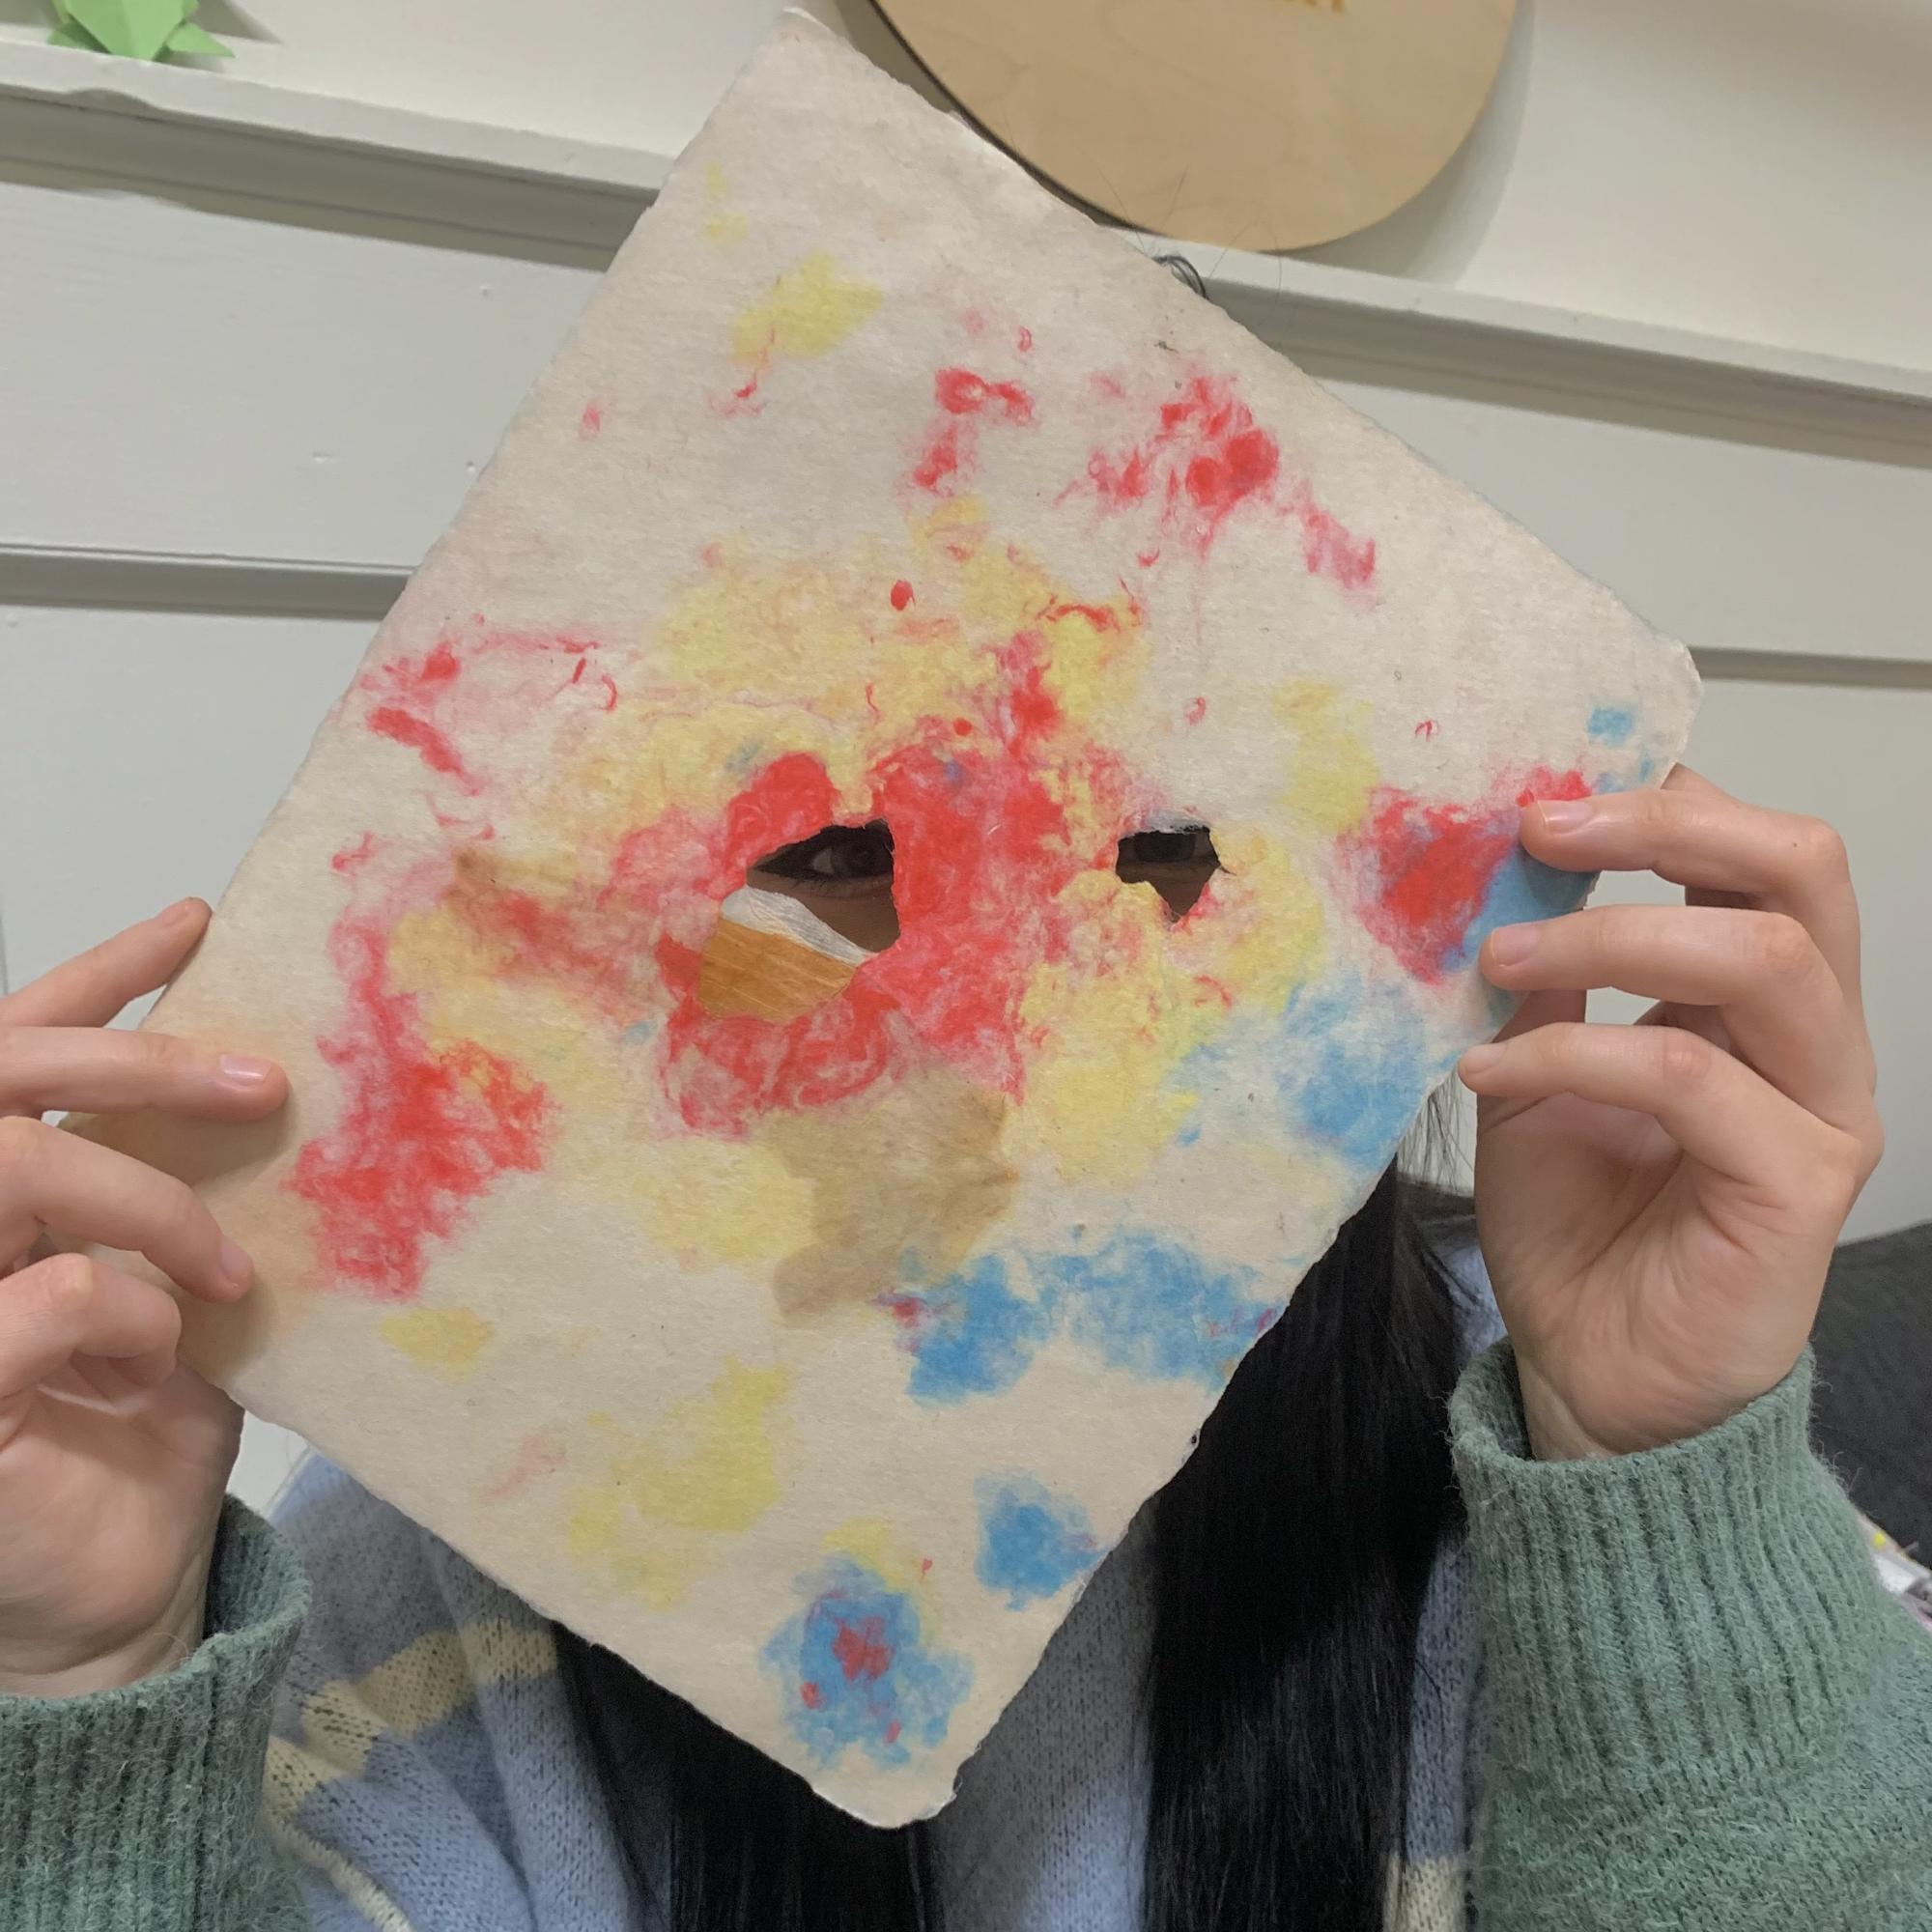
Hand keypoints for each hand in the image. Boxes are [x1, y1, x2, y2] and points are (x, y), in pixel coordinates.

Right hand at [0, 903, 287, 1695]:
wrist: (120, 1589)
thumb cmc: (144, 1437)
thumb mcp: (179, 1289)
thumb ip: (180, 1195)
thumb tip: (268, 1086)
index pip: (17, 1051)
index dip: (96, 976)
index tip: (196, 922)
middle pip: (3, 1078)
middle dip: (141, 1056)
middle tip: (265, 1079)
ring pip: (12, 1161)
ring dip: (145, 1201)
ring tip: (227, 1268)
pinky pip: (43, 1292)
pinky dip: (121, 1309)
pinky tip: (152, 1358)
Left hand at [1458, 767, 1882, 1458]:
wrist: (1587, 1367)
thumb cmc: (1574, 1222)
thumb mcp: (1536, 1069)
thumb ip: (1545, 981)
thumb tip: (1505, 870)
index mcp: (1757, 999)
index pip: (1758, 857)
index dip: (1663, 807)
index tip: (1538, 804)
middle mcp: (1812, 1041)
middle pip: (1800, 871)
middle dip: (1665, 829)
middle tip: (1541, 828)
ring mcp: (1821, 1112)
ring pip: (1758, 958)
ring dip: (1608, 938)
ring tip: (1496, 959)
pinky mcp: (1799, 1186)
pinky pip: (1690, 1077)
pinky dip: (1574, 1055)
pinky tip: (1490, 1069)